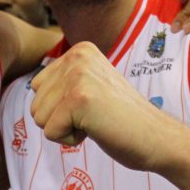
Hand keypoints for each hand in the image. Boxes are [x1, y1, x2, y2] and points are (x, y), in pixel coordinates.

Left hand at [29, 42, 176, 170]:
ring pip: (39, 118)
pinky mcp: (79, 99)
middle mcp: (77, 56)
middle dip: (60, 119)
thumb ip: (64, 81)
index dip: (60, 107)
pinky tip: (98, 129)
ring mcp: (78, 76)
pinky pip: (50, 132)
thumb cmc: (123, 119)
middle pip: (35, 103)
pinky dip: (71, 140)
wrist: (158, 137)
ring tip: (96, 121)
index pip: (37, 87)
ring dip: (65, 129)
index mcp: (80, 50)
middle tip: (96, 116)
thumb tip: (32, 84)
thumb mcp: (91, 86)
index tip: (93, 106)